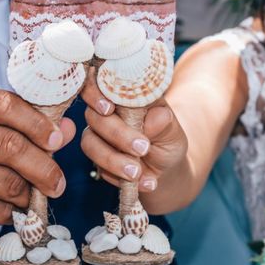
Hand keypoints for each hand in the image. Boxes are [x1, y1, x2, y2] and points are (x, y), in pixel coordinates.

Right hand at [0, 89, 75, 239]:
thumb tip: (67, 129)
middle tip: (57, 181)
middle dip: (43, 166)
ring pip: (7, 182)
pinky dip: (14, 211)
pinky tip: (14, 208)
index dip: (37, 122)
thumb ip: (24, 125)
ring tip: (36, 194)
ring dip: (30, 192)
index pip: (4, 105)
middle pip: (10, 146)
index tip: (57, 139)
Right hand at [79, 67, 187, 192]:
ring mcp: (97, 134)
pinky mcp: (96, 157)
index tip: (109, 109)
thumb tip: (154, 117)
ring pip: (90, 142)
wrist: (166, 171)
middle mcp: (105, 111)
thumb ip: (164, 122)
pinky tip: (143, 181)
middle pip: (94, 115)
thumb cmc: (168, 141)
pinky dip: (119, 176)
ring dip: (114, 159)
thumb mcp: (173, 131)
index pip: (100, 83)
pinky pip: (98, 165)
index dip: (95, 93)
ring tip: (138, 172)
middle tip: (143, 149)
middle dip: (117, 134)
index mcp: (123, 95)